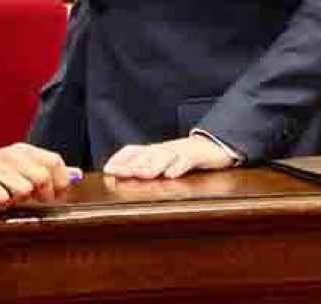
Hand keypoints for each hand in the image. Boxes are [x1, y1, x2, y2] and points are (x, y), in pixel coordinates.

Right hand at [0, 142, 80, 209]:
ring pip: (23, 189)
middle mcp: (8, 154)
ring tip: (7, 197)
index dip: (59, 183)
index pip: (54, 161)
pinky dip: (1, 204)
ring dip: (17, 200)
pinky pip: (1, 197)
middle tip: (26, 198)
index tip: (53, 196)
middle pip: (41, 177)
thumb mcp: (23, 172)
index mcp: (23, 151)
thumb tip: (75, 174)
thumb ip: (49, 172)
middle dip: (37, 195)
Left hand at [103, 134, 236, 179]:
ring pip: (164, 156)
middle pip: (145, 155)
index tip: (107, 169)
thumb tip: (123, 176)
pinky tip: (170, 175)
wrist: (214, 145)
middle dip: (131, 164)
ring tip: (142, 174)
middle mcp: (164, 149)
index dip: (119, 158)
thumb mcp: (163, 161)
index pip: (133, 150)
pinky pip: (186, 160)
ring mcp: (179, 151)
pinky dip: (178, 167)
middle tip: (117, 172)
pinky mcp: (196, 156)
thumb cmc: (185, 155)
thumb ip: (146, 166)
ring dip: (152, 165)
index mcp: (154, 151)